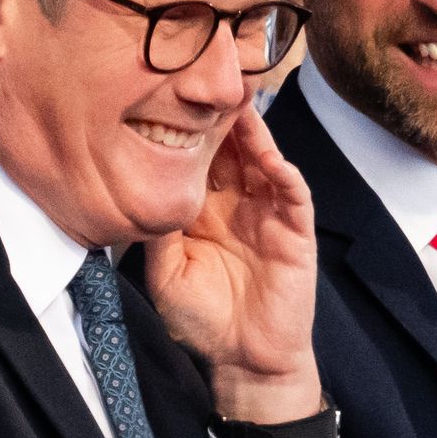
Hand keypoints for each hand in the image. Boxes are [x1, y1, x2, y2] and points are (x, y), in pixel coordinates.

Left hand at [144, 104, 320, 425]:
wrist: (243, 361)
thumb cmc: (202, 319)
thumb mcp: (166, 274)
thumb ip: (158, 233)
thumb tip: (141, 189)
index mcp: (204, 209)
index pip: (197, 158)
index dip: (187, 129)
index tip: (170, 96)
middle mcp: (236, 202)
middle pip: (231, 149)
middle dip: (222, 115)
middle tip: (211, 76)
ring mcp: (268, 213)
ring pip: (263, 161)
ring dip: (255, 133)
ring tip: (241, 102)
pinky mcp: (295, 232)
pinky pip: (292, 195)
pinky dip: (284, 174)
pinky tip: (271, 157)